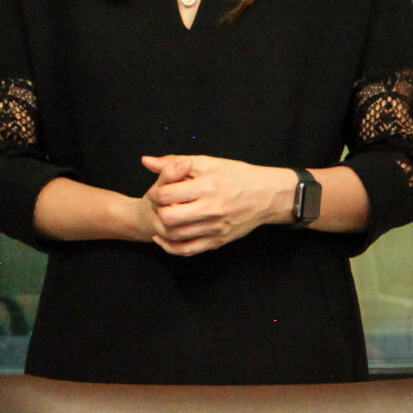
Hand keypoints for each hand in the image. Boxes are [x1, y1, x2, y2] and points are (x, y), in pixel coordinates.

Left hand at [139, 154, 289, 256]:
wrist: (267, 196)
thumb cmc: (237, 175)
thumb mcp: (208, 162)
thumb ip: (175, 162)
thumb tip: (146, 161)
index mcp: (207, 186)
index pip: (167, 194)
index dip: (156, 192)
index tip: (158, 190)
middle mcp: (211, 209)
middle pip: (168, 218)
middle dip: (157, 211)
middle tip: (158, 206)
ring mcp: (215, 228)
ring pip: (175, 236)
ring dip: (161, 228)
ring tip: (161, 218)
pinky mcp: (218, 241)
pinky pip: (187, 250)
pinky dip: (171, 247)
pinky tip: (164, 237)